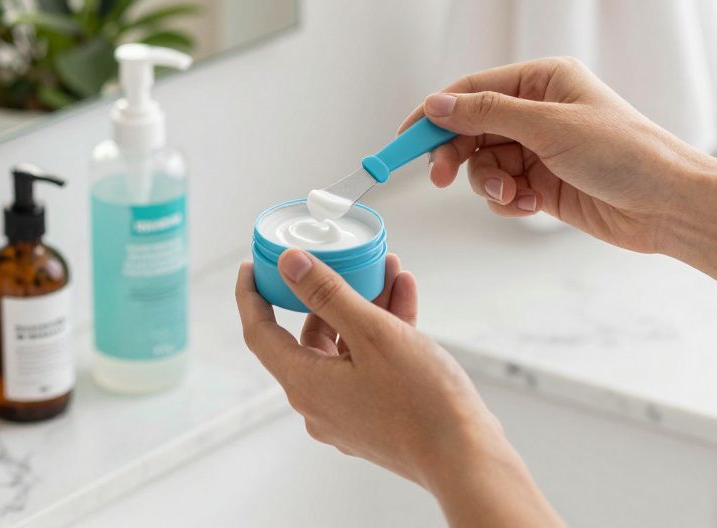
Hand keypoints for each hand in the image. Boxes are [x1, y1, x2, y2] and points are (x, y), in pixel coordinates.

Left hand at [235, 251, 560, 525]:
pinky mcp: (374, 416)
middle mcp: (318, 403)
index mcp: (305, 384)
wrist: (466, 456)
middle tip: (341, 260)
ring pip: (345, 347)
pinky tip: (404, 296)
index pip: (259, 333)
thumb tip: (289, 263)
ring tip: (389, 270)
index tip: (252, 267)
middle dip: (330, 292)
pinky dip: (382, 332)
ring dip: (364, 306)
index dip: (251, 296)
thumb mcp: (372, 332)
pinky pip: (368, 365)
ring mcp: (347, 412)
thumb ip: (327, 293)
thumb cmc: (421, 400)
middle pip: (310, 336)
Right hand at [399, 57, 704, 253]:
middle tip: (441, 177)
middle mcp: (538, 111)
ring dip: (489, 183)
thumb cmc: (623, 153)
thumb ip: (488, 114)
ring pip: (484, 163)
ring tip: (514, 195)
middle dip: (457, 154)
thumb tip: (436, 103)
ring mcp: (540, 149)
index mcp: (542, 80)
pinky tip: (532, 205)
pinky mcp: (543, 184)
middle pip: (470, 128)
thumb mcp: (549, 126)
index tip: (404, 139)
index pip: (471, 89)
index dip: (434, 113)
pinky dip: (508, 201)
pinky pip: (502, 190)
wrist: (668, 204)